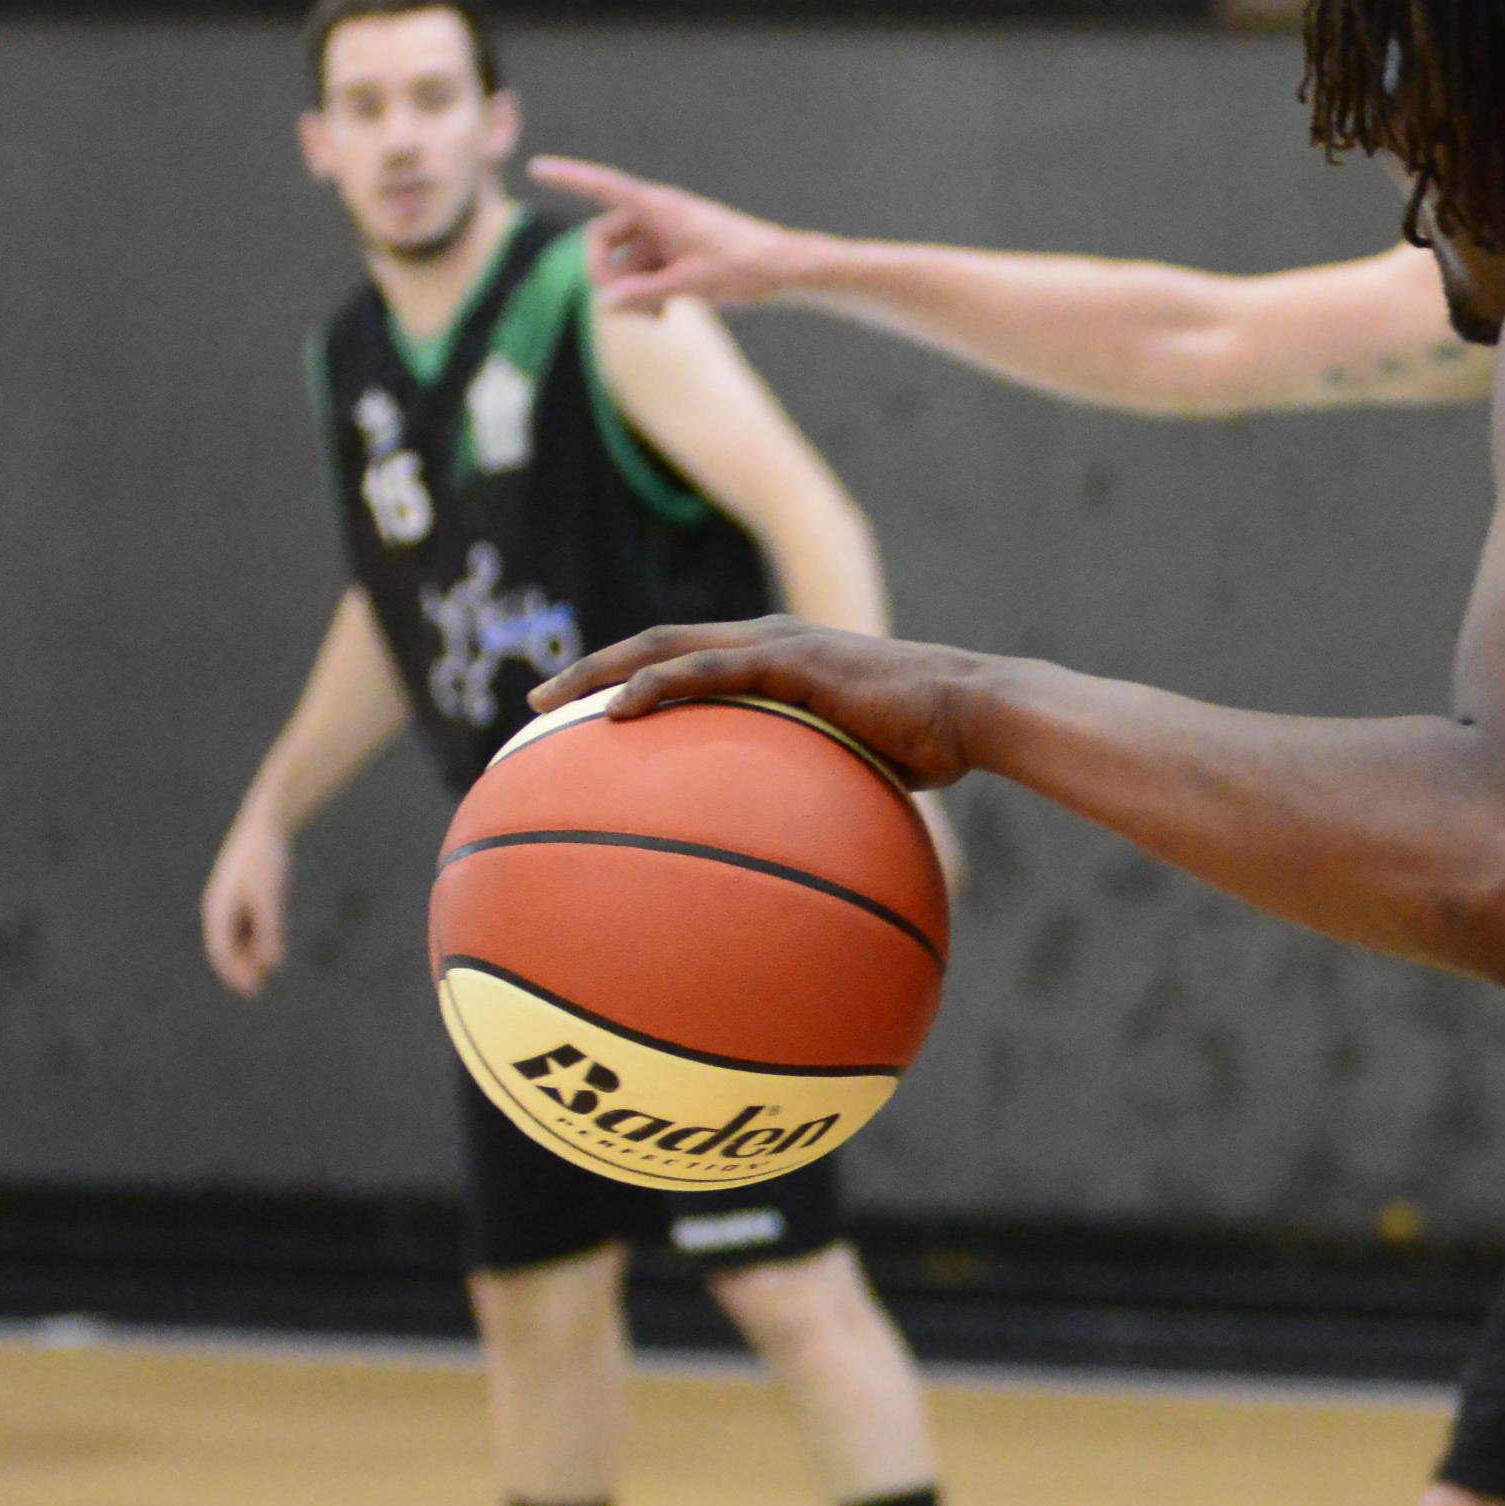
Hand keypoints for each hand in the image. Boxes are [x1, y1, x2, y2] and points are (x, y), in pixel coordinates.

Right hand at [201, 808, 290, 994]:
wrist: (267, 827)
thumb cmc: (266, 860)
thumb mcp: (271, 897)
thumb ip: (271, 930)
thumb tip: (272, 963)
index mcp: (219, 910)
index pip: (221, 951)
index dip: (234, 973)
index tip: (251, 990)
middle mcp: (220, 909)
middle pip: (226, 948)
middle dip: (240, 969)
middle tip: (257, 990)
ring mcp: (231, 903)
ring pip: (237, 938)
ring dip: (248, 956)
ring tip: (265, 971)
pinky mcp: (245, 897)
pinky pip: (246, 926)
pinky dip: (255, 941)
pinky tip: (269, 949)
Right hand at [526, 153, 811, 312]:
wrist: (783, 271)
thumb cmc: (743, 267)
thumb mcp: (690, 283)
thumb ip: (644, 294)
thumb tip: (603, 304)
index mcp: (659, 208)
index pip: (603, 187)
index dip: (568, 178)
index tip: (537, 168)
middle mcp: (657, 216)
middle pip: (603, 238)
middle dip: (603, 273)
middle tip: (617, 307)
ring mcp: (665, 236)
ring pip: (623, 261)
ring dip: (627, 290)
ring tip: (653, 318)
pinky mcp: (674, 253)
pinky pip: (642, 272)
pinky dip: (644, 292)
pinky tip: (660, 316)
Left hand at [528, 615, 989, 786]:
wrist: (970, 712)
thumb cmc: (927, 748)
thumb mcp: (856, 776)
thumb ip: (816, 798)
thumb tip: (797, 863)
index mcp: (775, 663)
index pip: (685, 662)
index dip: (629, 680)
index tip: (579, 715)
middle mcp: (765, 642)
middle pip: (654, 645)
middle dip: (589, 670)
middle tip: (534, 702)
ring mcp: (773, 645)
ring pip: (662, 646)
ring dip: (599, 671)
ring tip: (546, 702)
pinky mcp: (788, 659)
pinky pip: (704, 670)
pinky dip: (654, 686)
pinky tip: (615, 713)